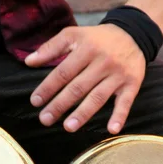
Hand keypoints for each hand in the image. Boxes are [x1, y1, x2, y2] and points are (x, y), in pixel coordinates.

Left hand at [25, 25, 145, 133]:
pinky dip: (119, 116)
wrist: (133, 33)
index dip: (48, 87)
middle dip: (60, 104)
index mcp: (86, 49)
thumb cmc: (97, 38)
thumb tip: (28, 61)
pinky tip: (111, 130)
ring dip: (83, 113)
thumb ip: (51, 47)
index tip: (35, 101)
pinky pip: (125, 102)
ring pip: (98, 97)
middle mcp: (102, 62)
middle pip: (78, 87)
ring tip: (68, 127)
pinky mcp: (132, 84)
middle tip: (45, 119)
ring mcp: (118, 75)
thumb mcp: (74, 35)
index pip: (63, 71)